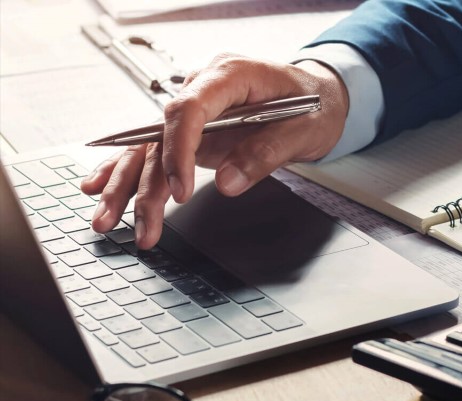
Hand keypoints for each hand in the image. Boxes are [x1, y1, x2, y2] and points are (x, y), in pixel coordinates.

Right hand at [80, 54, 348, 248]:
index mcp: (230, 75)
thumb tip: (226, 183)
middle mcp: (204, 88)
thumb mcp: (305, 130)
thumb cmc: (315, 105)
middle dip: (143, 182)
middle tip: (139, 223)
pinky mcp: (194, 129)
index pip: (188, 109)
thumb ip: (265, 154)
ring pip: (150, 146)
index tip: (180, 191)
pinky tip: (99, 188)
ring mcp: (196, 109)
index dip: (178, 151)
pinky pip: (154, 148)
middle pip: (160, 134)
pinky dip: (127, 170)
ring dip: (127, 185)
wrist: (320, 95)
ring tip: (106, 221)